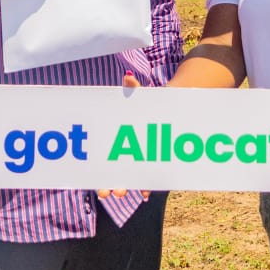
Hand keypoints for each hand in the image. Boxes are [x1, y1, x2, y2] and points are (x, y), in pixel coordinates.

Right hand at [98, 73, 148, 200]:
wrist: (172, 110)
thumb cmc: (149, 104)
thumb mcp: (140, 98)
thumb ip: (134, 90)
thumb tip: (128, 78)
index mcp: (114, 141)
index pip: (102, 163)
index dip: (98, 176)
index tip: (98, 185)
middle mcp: (124, 154)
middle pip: (112, 176)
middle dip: (109, 185)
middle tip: (111, 191)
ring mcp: (139, 160)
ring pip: (129, 179)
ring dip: (126, 186)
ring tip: (124, 190)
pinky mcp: (155, 162)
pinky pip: (149, 177)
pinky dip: (147, 184)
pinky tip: (145, 191)